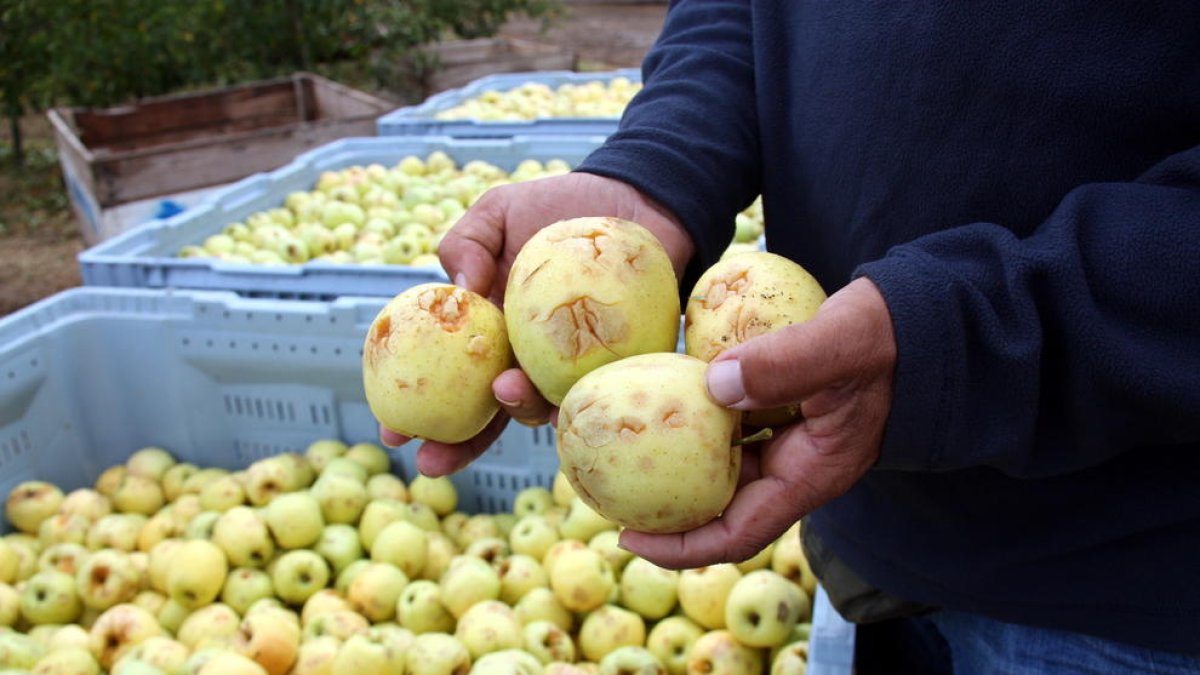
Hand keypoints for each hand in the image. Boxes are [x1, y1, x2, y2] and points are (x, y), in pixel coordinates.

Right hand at [381, 172, 694, 476]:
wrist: (634, 197)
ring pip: (544, 408)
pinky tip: (568, 396)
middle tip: (432, 461)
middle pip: (490, 416)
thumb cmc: (557, 206)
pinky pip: (600, 389)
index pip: (450, 384)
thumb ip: (465, 243)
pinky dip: (583, 397)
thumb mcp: (497, 213)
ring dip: (520, 409)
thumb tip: (463, 288)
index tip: (392, 435)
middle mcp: (530, 361)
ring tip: (506, 389)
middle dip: (459, 448)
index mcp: (493, 336)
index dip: (420, 415)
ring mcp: (574, 367)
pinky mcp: (621, 364)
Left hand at [619, 277, 896, 568]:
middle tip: (603, 492)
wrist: (923, 320)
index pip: (738, 534)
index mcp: (810, 475)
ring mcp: (786, 441)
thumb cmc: (890, 335)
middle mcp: (793, 467)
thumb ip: (786, 363)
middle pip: (717, 506)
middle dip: (663, 507)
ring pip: (717, 464)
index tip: (626, 540)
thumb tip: (713, 385)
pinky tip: (659, 399)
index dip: (680, 547)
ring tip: (620, 448)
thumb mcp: (843, 345)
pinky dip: (693, 419)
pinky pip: (727, 426)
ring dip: (673, 461)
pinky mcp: (779, 411)